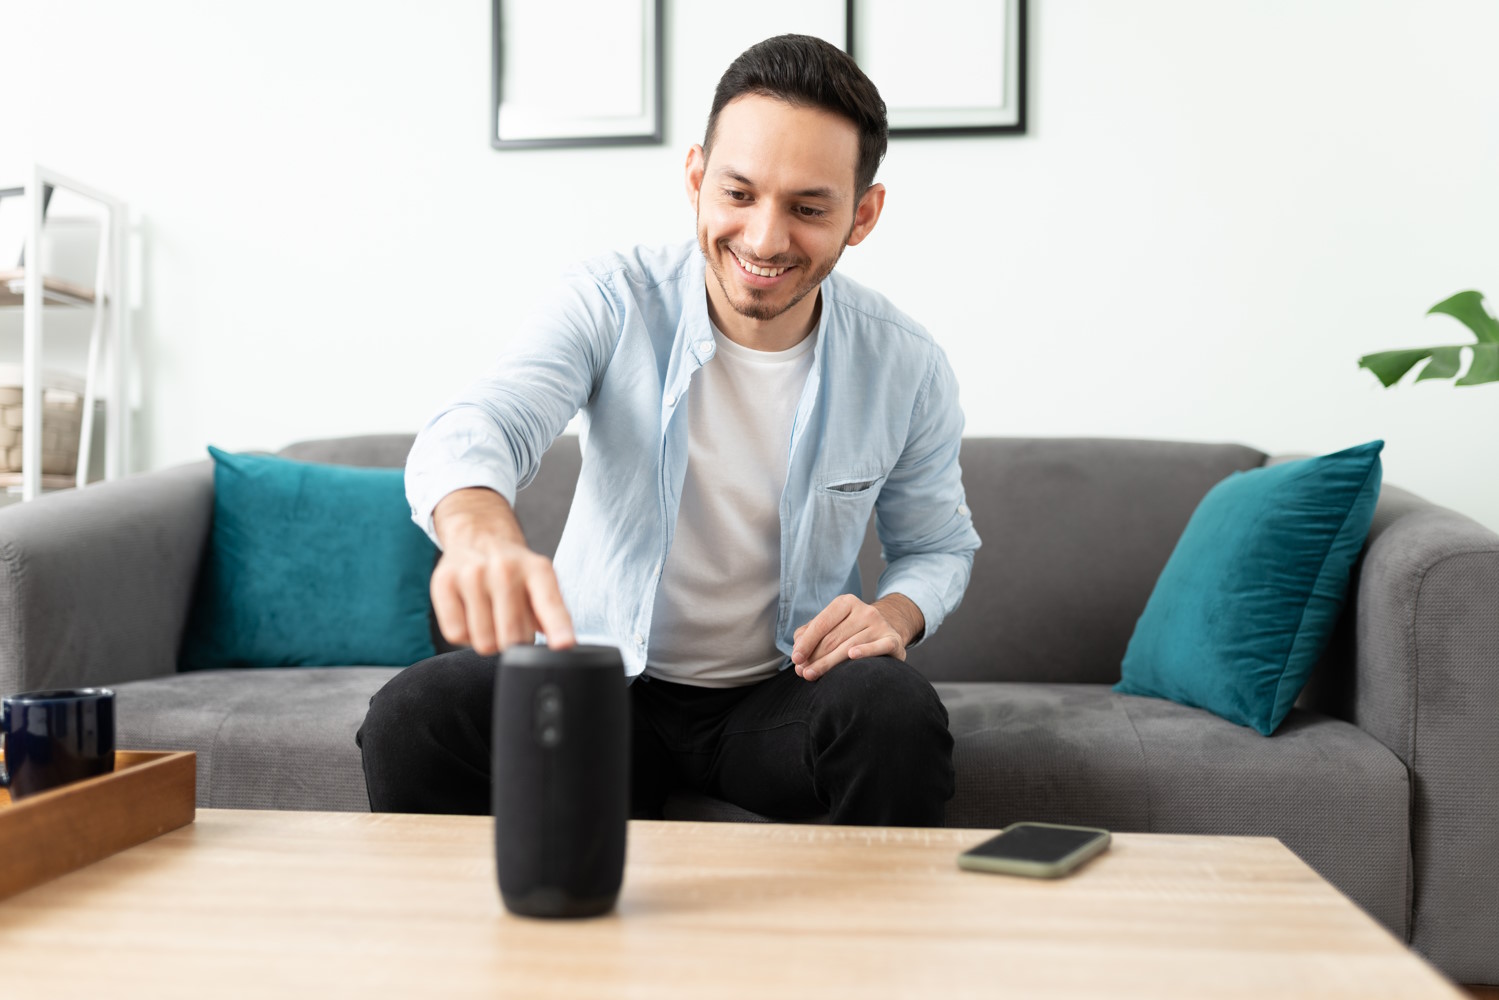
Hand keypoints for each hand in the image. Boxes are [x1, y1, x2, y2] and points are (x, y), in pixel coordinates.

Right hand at [430, 489, 574, 655]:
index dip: (558, 627)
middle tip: (510, 624)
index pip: (549, 602)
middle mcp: (505, 569)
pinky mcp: (443, 582)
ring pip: (483, 641)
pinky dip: (465, 634)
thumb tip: (560, 643)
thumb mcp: (540, 583)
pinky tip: (470, 614)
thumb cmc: (512, 569)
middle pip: (512, 638)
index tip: (564, 644)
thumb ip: (552, 615)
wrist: (478, 534)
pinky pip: (456, 634)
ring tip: (490, 616)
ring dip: (488, 639)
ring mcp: (472, 574)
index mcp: (537, 570)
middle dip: (513, 643)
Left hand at [791, 594, 923, 681]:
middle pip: (833, 638)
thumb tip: (797, 649)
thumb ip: (810, 634)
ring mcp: (880, 625)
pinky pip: (878, 647)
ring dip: (828, 663)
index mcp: (846, 603)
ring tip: (812, 675)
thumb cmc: (850, 631)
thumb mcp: (830, 626)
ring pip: (849, 647)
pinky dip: (865, 651)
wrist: (887, 630)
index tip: (796, 659)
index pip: (822, 623)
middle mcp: (865, 610)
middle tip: (802, 672)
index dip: (807, 642)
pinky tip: (852, 656)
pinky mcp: (893, 640)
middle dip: (815, 657)